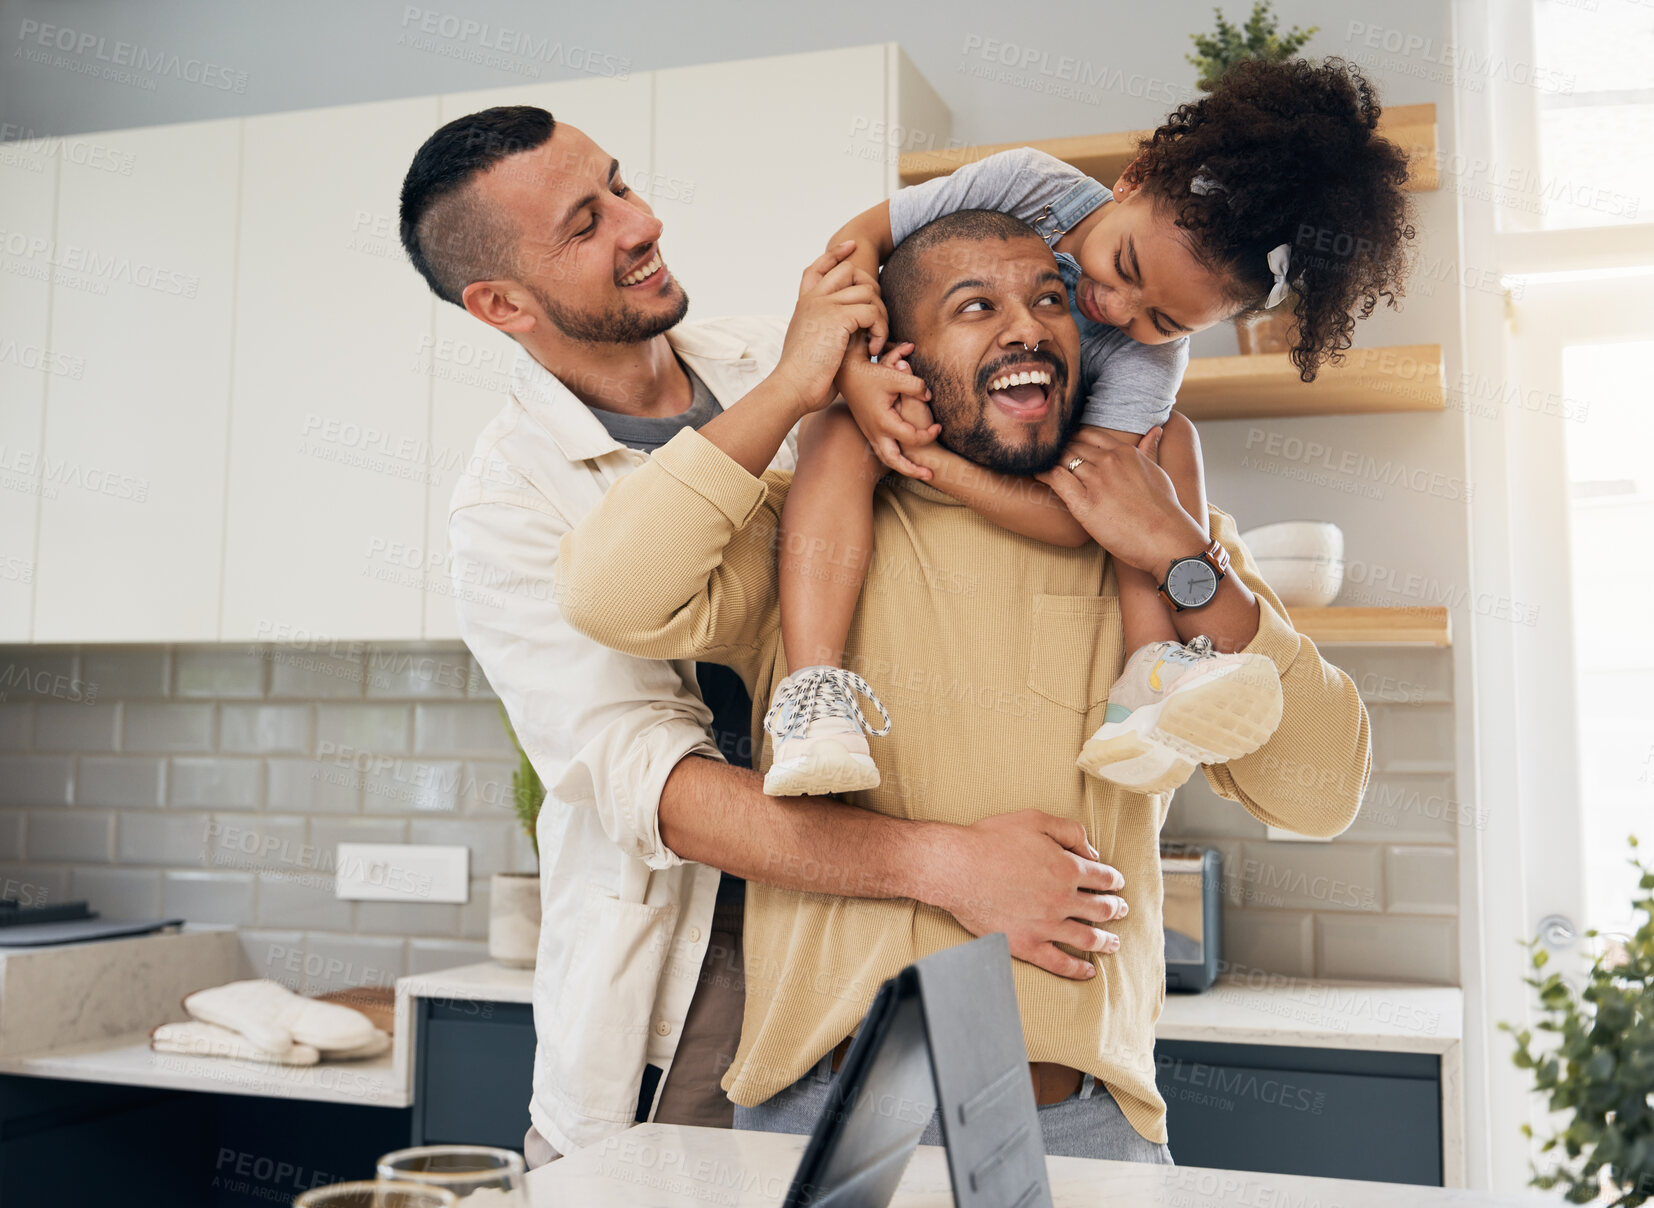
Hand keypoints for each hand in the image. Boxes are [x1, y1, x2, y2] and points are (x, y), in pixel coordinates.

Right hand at [773, 241, 884, 416]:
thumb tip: (847, 332)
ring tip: (876, 343)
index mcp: (804, 304)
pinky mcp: (838, 317)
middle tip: (877, 317)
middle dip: (871, 287)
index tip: (851, 246)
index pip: (818, 267)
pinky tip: (874, 350)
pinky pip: (872, 311)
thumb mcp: (812, 347)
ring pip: (867, 291)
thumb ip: (826, 330)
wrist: (793, 388)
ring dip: (880, 316)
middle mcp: (813, 299)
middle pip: (849, 270)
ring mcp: (824, 305)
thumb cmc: (804, 378)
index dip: (835, 254)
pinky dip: (880, 330)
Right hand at [836, 338, 937, 478]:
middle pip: (895, 460)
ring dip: (902, 467)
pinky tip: (903, 456)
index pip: (912, 437)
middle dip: (913, 470)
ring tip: (918, 471)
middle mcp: (876, 432)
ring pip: (886, 458)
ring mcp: (870, 433)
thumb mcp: (896, 377)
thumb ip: (916, 387)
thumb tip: (929, 396)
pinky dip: (894, 457)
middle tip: (930, 475)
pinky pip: (882, 450)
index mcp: (884, 422)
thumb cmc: (872, 375)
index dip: (929, 434)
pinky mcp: (868, 430)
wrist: (847, 374)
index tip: (939, 427)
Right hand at [924, 810, 1127, 979]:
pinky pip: (1060, 963)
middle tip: (1121, 910)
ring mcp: (1046, 926)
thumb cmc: (990, 840)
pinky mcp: (1027, 945)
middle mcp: (1063, 900)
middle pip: (1102, 909)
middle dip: (1116, 908)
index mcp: (1068, 869)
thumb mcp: (1035, 819)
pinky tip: (1088, 970)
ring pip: (1088, 938)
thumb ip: (1070, 831)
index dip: (1114, 881)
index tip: (1116, 884)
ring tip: (1113, 942)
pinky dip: (1078, 969)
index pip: (1104, 878)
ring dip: (1106, 941)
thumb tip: (1093, 852)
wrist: (956, 867)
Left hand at [1036, 426, 1205, 576]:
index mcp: (1125, 452)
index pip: (1088, 434)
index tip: (1061, 444)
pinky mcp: (1085, 504)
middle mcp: (1109, 462)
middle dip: (1055, 449)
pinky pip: (1056, 480)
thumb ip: (1149, 449)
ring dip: (1046, 460)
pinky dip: (1043, 474)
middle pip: (1071, 446)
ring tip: (1033, 461)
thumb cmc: (1164, 510)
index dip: (1072, 439)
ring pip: (1061, 460)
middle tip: (1040, 453)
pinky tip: (1035, 474)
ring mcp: (1096, 481)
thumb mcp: (1158, 472)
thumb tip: (1155, 429)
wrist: (1167, 539)